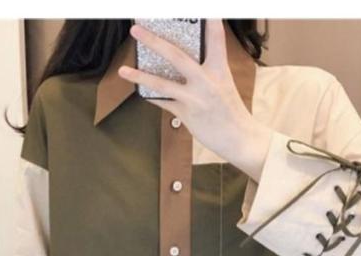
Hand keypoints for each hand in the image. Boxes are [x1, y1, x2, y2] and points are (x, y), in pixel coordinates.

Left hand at [118, 19, 272, 180]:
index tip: (203, 10)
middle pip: (176, 56)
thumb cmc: (231, 109)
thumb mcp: (225, 83)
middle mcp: (206, 81)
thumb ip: (208, 68)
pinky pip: (163, 102)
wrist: (238, 137)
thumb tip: (186, 59)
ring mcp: (194, 98)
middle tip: (136, 30)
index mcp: (219, 69)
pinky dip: (150, 96)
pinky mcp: (186, 114)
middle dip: (154, 41)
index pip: (215, 38)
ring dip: (139, 76)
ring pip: (161, 84)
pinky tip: (139, 91)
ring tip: (122, 70)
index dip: (209, 20)